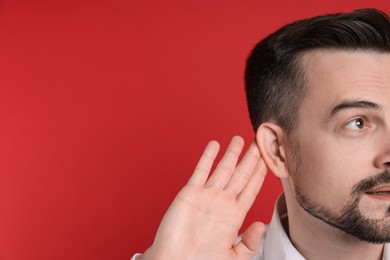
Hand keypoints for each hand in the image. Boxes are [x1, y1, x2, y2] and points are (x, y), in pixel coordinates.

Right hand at [141, 136, 266, 259]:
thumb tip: (263, 225)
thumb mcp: (233, 257)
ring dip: (232, 153)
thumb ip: (250, 243)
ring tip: (239, 138)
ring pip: (223, 168)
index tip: (268, 159)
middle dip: (251, 157)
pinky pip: (201, 171)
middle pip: (241, 174)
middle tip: (259, 141)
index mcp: (234, 216)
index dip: (260, 173)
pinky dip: (208, 157)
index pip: (251, 188)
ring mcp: (207, 196)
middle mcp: (222, 202)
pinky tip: (214, 145)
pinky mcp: (190, 193)